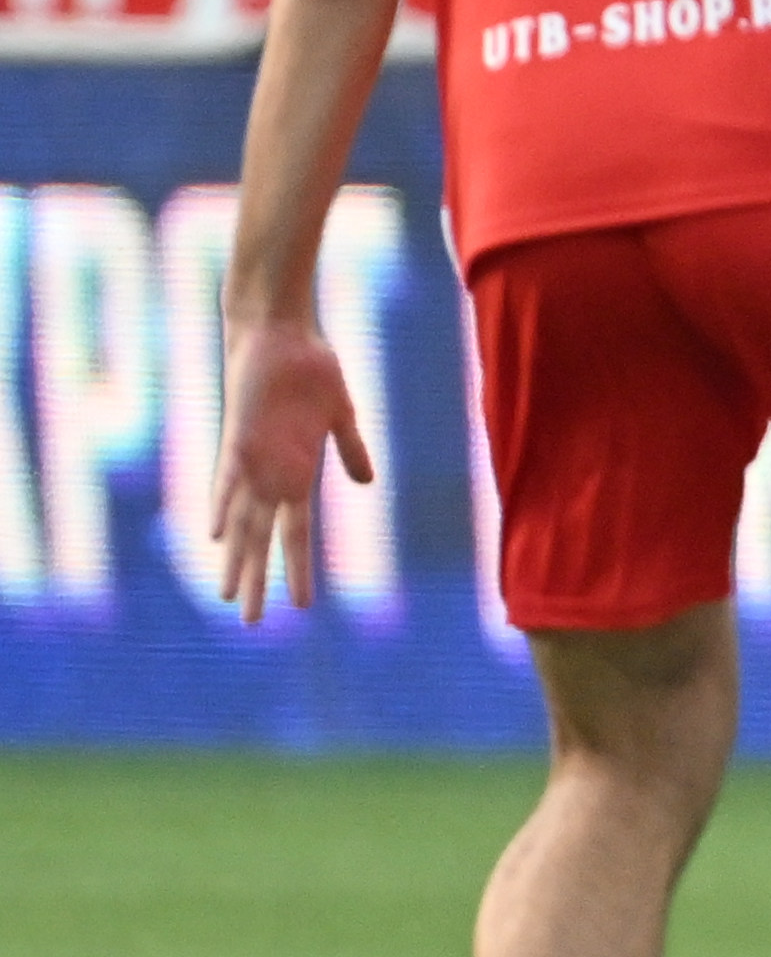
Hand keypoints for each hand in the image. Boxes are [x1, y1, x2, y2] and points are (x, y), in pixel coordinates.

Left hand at [210, 317, 369, 620]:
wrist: (282, 333)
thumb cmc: (313, 369)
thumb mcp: (341, 414)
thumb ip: (350, 449)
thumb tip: (366, 485)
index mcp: (298, 474)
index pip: (296, 534)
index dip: (298, 570)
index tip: (302, 606)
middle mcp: (272, 475)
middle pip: (262, 540)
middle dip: (257, 581)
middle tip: (249, 623)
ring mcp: (253, 459)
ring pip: (242, 523)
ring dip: (237, 560)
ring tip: (226, 598)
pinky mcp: (239, 436)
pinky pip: (228, 479)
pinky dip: (223, 505)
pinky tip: (218, 535)